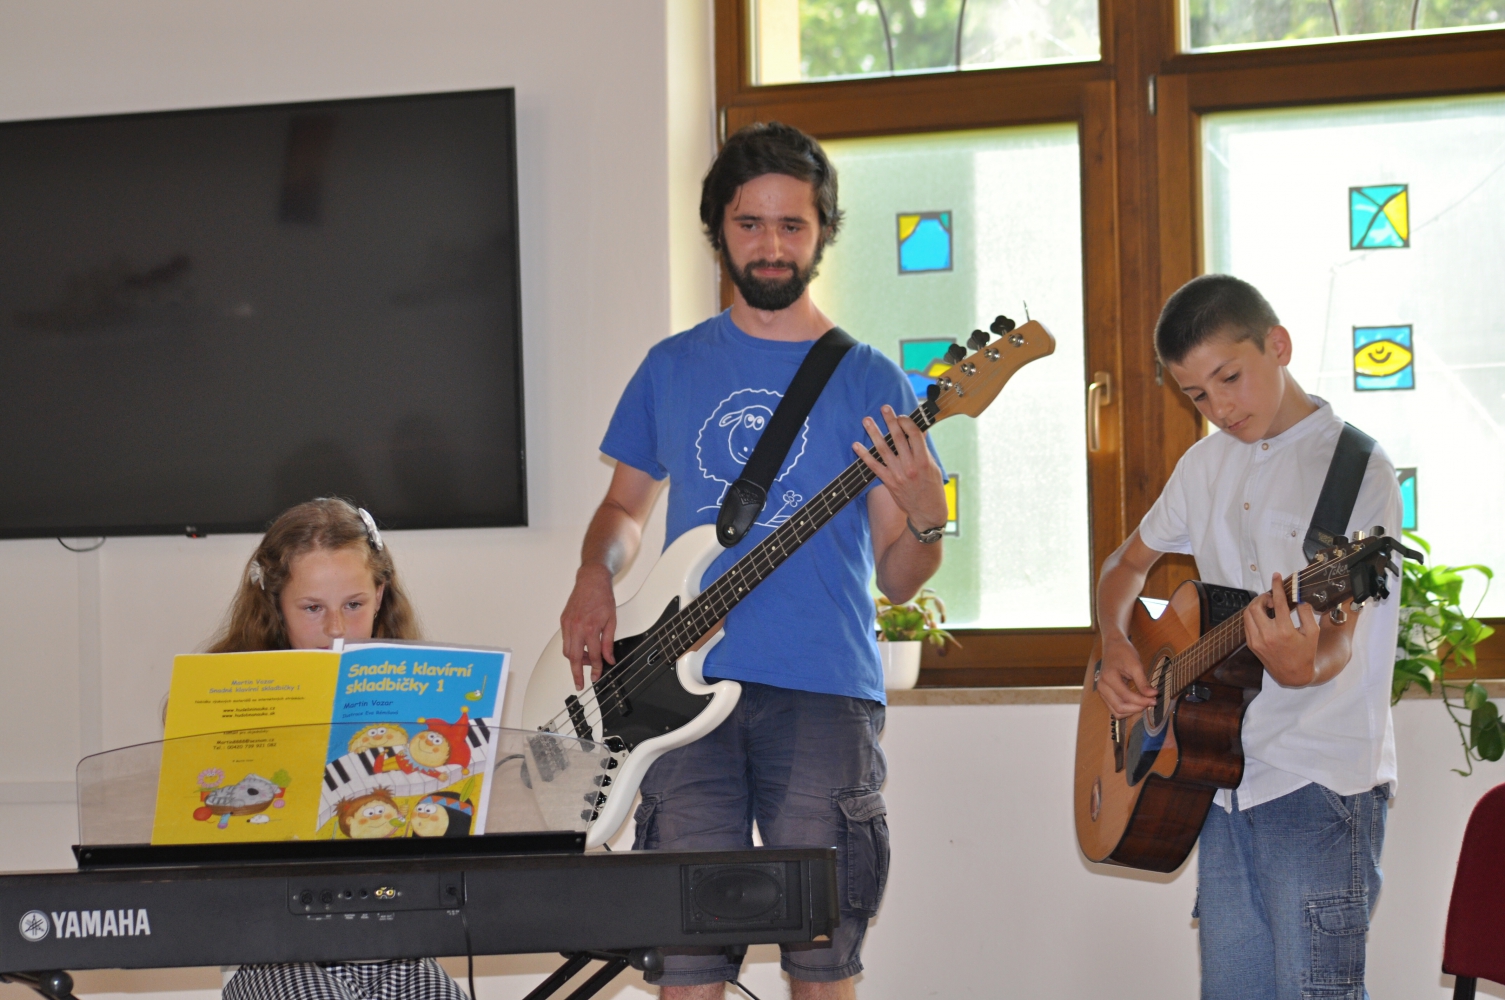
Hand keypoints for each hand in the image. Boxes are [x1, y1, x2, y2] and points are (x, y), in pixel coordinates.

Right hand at [559, 564, 616, 690]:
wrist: (591, 581)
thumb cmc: (602, 597)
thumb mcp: (612, 621)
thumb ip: (609, 642)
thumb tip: (609, 658)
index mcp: (591, 628)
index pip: (593, 655)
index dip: (595, 668)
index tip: (596, 676)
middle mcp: (577, 627)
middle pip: (574, 658)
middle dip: (576, 674)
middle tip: (579, 684)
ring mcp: (568, 624)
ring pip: (566, 651)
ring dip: (574, 661)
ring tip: (583, 663)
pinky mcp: (563, 621)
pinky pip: (565, 640)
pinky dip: (570, 648)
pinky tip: (578, 649)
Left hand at [852, 405, 947, 530]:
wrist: (927, 512)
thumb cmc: (933, 489)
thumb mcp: (934, 467)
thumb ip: (924, 450)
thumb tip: (919, 432)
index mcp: (924, 460)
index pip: (914, 434)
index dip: (907, 422)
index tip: (901, 416)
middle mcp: (910, 466)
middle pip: (898, 438)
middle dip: (890, 421)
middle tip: (884, 408)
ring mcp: (898, 474)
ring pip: (883, 449)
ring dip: (873, 433)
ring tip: (867, 420)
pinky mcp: (889, 482)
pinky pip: (874, 466)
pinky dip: (864, 455)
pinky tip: (856, 445)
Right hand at [1096, 633, 1157, 716]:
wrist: (1113, 646)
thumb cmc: (1124, 652)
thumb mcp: (1136, 665)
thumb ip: (1143, 682)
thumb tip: (1153, 695)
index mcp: (1109, 678)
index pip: (1126, 696)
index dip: (1142, 701)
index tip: (1155, 699)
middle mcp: (1102, 686)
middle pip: (1119, 708)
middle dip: (1137, 708)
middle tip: (1151, 702)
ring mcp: (1102, 691)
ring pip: (1116, 711)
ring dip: (1131, 711)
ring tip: (1144, 703)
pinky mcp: (1105, 693)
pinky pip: (1114, 708)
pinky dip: (1126, 709)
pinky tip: (1136, 703)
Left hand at [1244, 572, 1319, 686]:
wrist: (1293, 675)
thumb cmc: (1305, 653)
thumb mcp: (1312, 632)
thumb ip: (1306, 613)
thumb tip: (1298, 598)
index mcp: (1284, 631)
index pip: (1278, 601)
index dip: (1277, 586)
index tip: (1277, 576)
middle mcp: (1267, 635)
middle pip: (1256, 605)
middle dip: (1264, 597)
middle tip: (1273, 598)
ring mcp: (1257, 640)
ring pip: (1248, 614)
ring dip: (1256, 605)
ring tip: (1269, 606)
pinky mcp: (1251, 644)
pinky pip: (1247, 624)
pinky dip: (1253, 616)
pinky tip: (1263, 616)